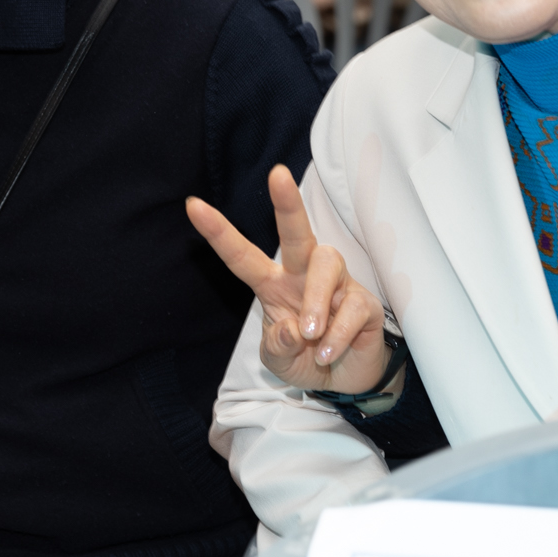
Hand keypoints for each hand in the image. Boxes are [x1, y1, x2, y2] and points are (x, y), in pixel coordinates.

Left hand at [186, 165, 390, 393]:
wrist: (344, 382)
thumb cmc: (305, 359)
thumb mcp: (279, 360)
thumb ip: (277, 347)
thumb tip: (290, 329)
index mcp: (273, 284)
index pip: (242, 256)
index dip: (219, 233)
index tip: (193, 205)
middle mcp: (303, 276)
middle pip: (296, 232)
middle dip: (287, 203)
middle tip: (277, 174)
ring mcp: (338, 285)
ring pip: (327, 262)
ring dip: (316, 299)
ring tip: (310, 333)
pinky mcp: (365, 303)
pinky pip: (352, 306)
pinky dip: (336, 335)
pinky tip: (326, 353)